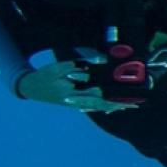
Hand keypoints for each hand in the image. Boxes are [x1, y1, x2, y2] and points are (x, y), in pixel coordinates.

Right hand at [14, 60, 133, 112]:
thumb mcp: (59, 66)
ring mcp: (75, 105)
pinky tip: (113, 107)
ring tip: (129, 106)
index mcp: (73, 93)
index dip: (114, 96)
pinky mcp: (74, 105)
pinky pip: (93, 107)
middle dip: (119, 104)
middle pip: (102, 104)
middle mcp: (76, 102)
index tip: (127, 97)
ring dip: (114, 106)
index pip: (99, 95)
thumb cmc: (45, 75)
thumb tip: (100, 59)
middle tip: (136, 104)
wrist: (30, 88)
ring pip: (98, 107)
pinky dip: (104, 107)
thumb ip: (79, 64)